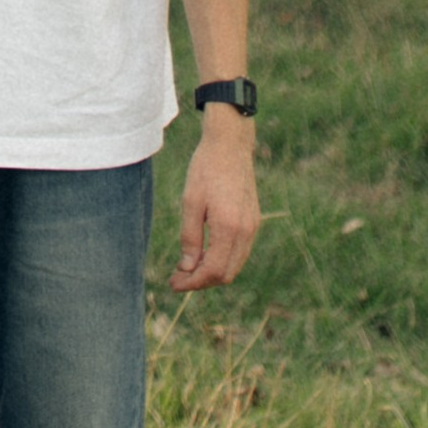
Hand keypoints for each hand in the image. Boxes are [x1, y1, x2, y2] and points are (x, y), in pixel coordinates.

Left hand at [170, 115, 258, 289]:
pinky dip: (222, 259)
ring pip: (234, 265)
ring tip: (187, 268)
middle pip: (226, 274)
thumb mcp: (190, 201)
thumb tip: (188, 268)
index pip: (214, 271)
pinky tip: (204, 252)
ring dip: (212, 271)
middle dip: (201, 281)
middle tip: (177, 278)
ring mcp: (252, 227)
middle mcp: (246, 232)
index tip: (174, 283)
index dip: (193, 283)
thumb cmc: (206, 168)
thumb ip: (190, 238)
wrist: (230, 144)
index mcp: (230, 227)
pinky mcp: (253, 221)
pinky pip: (239, 252)